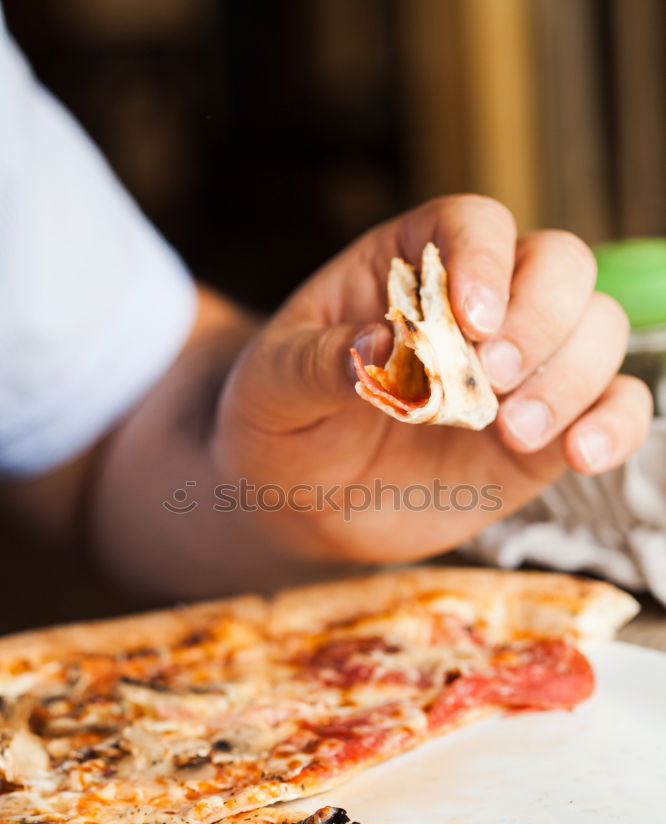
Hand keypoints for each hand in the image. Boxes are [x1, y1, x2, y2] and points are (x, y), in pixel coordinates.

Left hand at [215, 195, 651, 566]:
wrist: (301, 500)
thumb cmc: (281, 423)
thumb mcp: (272, 389)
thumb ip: (315, 364)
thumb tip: (379, 344)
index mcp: (408, 265)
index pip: (472, 225)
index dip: (484, 258)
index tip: (473, 319)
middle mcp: (479, 305)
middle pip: (559, 265)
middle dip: (541, 317)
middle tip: (493, 377)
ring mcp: (519, 368)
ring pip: (597, 331)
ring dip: (573, 376)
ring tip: (512, 433)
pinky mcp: (542, 430)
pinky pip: (611, 408)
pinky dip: (616, 425)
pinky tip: (582, 454)